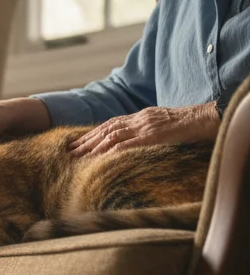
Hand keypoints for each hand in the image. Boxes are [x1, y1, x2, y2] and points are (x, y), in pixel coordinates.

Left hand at [69, 103, 220, 155]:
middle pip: (106, 129)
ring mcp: (146, 127)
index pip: (110, 124)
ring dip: (93, 146)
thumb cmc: (186, 125)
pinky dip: (113, 150)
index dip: (92, 133)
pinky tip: (101, 157)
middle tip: (69, 151)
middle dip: (86, 140)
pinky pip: (130, 143)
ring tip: (79, 156)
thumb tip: (130, 143)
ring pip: (113, 135)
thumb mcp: (161, 125)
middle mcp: (139, 119)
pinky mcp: (154, 135)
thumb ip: (145, 131)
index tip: (77, 142)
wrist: (205, 118)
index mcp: (140, 117)